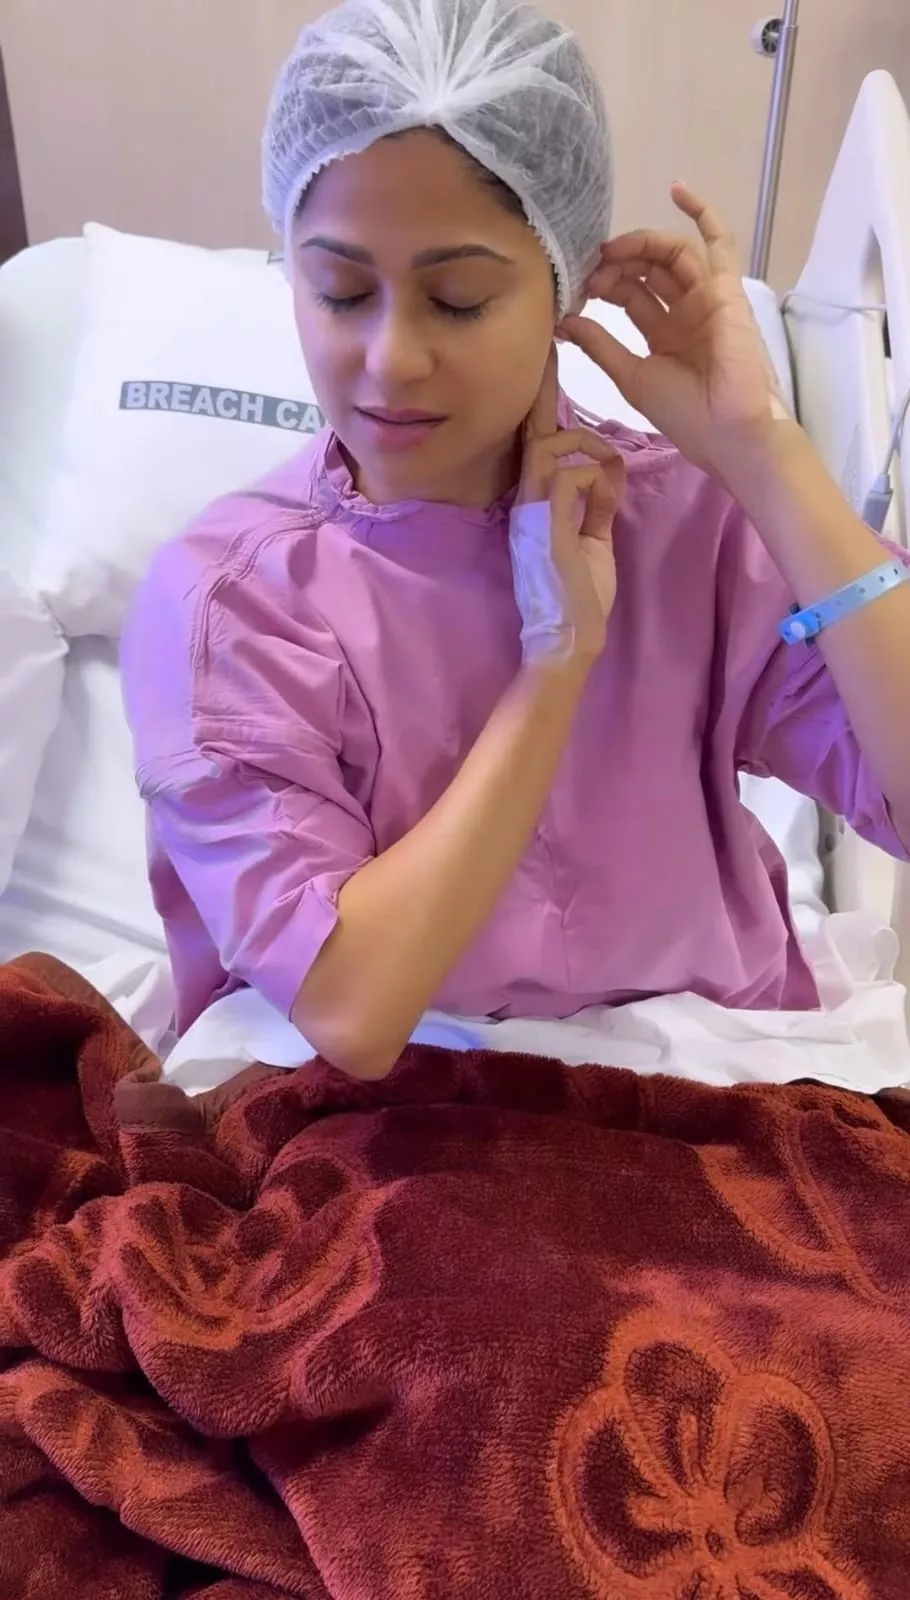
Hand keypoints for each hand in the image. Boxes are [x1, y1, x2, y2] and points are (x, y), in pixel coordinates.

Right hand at [516, 349, 625, 662]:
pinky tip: (606, 499)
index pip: (536, 444)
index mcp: (535, 502)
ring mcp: (532, 510)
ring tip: (609, 467)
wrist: (570, 636)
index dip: (540, 406)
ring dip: (585, 446)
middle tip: (559, 359)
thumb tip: (607, 476)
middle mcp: (526, 499)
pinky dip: (596, 480)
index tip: (546, 365)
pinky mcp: (545, 524)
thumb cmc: (580, 595)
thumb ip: (597, 506)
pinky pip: (569, 476)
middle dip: (547, 396)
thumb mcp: (593, 540)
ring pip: (549, 446)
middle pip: (533, 433)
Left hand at [558, 183, 785, 479]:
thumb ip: (600, 347)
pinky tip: (676, 190)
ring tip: (611, 252)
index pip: (629, 295)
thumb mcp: (631, 378)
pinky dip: (702, 214)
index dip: (604, 285)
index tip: (576, 290)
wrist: (728, 432)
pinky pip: (718, 244)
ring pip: (670, 256)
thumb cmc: (684, 414)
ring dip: (639, 247)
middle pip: (646, 271)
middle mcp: (683, 312)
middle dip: (616, 265)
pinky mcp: (724, 290)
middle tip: (590, 270)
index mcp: (662, 335)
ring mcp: (705, 298)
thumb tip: (564, 322)